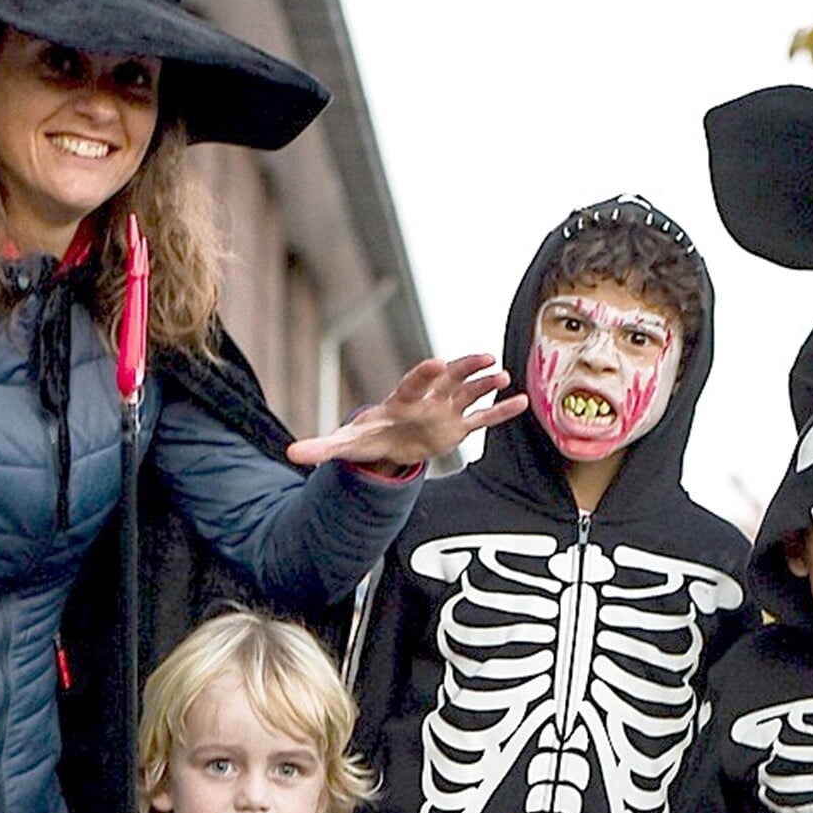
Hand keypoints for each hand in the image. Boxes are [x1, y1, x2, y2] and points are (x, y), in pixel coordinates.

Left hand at [285, 354, 528, 471]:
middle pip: (449, 380)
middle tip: (485, 356)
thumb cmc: (369, 437)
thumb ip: (322, 447)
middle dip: (465, 368)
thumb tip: (291, 455)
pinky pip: (483, 419)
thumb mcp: (346, 444)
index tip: (437, 363)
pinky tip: (520, 401)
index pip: (414, 382)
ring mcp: (446, 411)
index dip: (425, 373)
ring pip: (469, 394)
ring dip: (486, 385)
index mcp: (401, 399)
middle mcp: (428, 399)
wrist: (389, 443)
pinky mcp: (459, 427)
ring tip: (504, 376)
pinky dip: (500, 411)